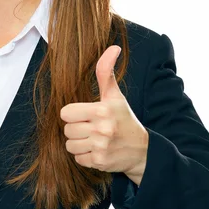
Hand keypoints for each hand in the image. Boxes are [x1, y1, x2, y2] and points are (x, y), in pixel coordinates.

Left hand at [60, 45, 148, 183]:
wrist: (142, 150)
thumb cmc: (124, 119)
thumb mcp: (115, 96)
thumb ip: (106, 72)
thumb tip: (113, 47)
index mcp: (103, 109)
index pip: (66, 113)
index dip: (73, 114)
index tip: (85, 115)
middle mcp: (102, 129)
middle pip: (67, 130)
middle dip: (76, 129)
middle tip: (91, 128)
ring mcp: (101, 147)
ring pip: (70, 146)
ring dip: (79, 144)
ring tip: (93, 140)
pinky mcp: (100, 162)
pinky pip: (78, 159)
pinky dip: (85, 157)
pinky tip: (97, 151)